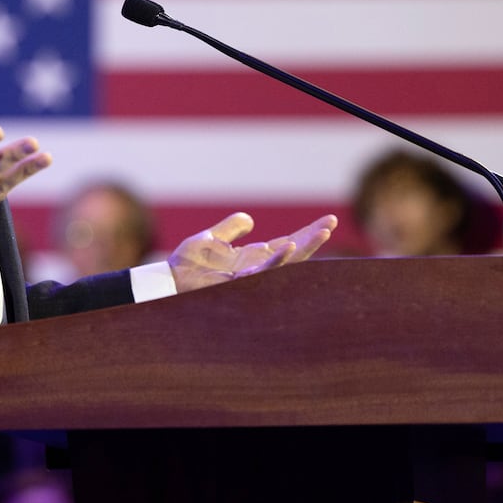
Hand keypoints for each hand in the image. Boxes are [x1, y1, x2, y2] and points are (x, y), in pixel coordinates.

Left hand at [167, 212, 337, 292]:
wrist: (170, 278)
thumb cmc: (188, 263)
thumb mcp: (212, 238)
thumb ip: (231, 228)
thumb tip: (251, 220)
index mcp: (254, 256)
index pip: (288, 243)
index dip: (307, 233)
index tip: (328, 222)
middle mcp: (257, 267)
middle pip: (293, 252)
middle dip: (313, 239)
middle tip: (332, 224)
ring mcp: (251, 275)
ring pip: (286, 263)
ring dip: (305, 248)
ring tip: (324, 232)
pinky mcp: (240, 281)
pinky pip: (264, 271)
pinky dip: (278, 260)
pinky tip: (290, 247)